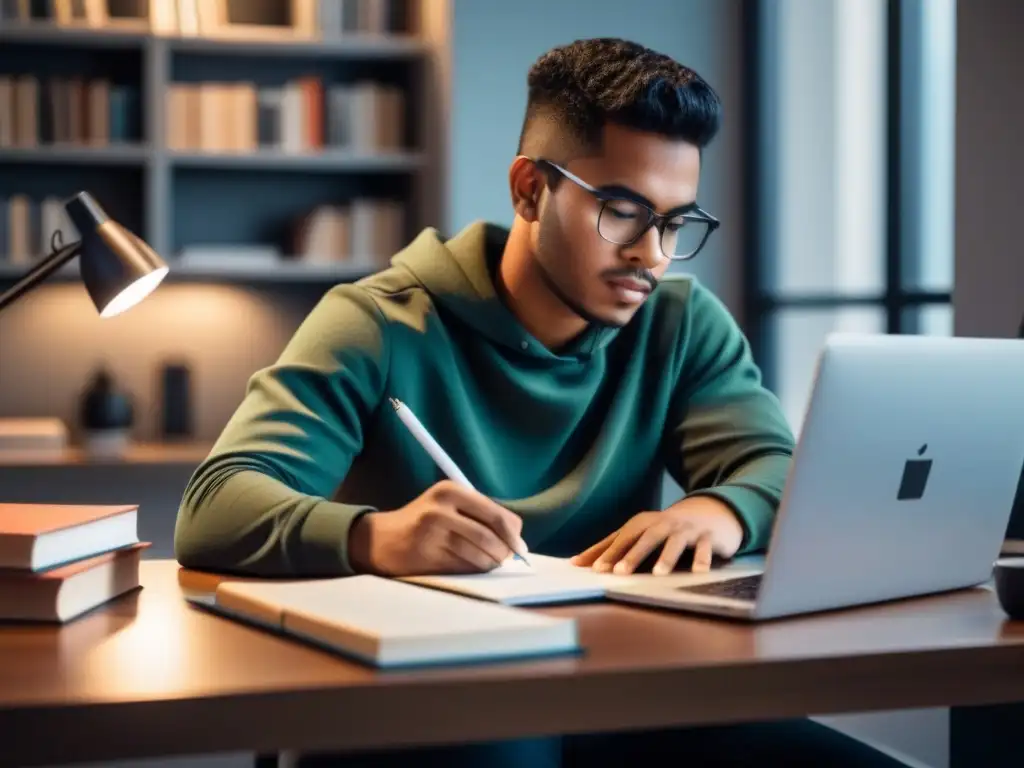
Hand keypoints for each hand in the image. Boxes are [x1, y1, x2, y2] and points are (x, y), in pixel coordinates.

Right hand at [347, 480, 526, 576]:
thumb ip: (481, 515)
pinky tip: (469, 568)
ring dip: (490, 564)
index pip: (496, 514)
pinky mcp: (426, 555)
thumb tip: (518, 539)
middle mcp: (441, 508)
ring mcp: (432, 532)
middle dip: (505, 552)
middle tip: (507, 560)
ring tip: (487, 563)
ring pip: (479, 555)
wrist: (381, 539)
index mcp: (451, 490)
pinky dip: (473, 571)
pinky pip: (463, 567)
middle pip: (490, 535)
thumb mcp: (449, 506)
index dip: (513, 535)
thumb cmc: (425, 522)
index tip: (520, 548)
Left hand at [570, 497, 743, 575]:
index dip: (610, 553)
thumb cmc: (664, 529)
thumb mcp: (639, 534)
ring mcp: (686, 529)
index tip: (595, 569)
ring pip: (675, 542)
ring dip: (667, 557)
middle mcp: (663, 524)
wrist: (708, 513)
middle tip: (620, 573)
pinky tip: (698, 572)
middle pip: (646, 538)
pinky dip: (702, 559)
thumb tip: (576, 563)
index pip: (623, 538)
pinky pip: (704, 547)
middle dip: (633, 555)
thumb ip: (610, 547)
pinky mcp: (707, 536)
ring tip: (659, 574)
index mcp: (643, 524)